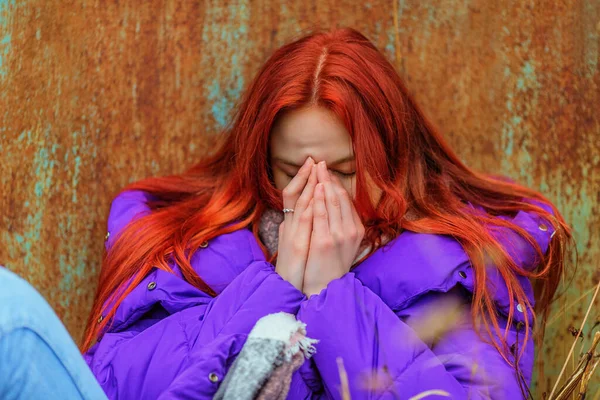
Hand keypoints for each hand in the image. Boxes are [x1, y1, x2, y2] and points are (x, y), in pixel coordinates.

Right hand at [275, 157, 317, 290]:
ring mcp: (292, 234)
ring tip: (313, 167)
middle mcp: (289, 227)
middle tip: (313, 159)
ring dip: (306, 184)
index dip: (302, 179)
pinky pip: (304, 219)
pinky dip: (310, 204)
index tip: (311, 164)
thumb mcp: (296, 245)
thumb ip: (299, 229)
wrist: (291, 290)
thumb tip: (304, 215)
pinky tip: (315, 192)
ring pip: (299, 203)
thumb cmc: (297, 270)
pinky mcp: (296, 243)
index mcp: (291, 226)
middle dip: (305, 176)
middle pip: (295, 195)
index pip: (294, 196)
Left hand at [302, 161, 364, 296]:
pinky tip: (314, 187)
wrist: (324, 288)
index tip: (327, 172)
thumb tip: (335, 208)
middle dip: (330, 178)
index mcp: (356, 230)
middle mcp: (351, 231)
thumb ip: (342, 226)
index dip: (336, 184)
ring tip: (317, 169)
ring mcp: (339, 235)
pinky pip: (322, 215)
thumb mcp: (343, 245)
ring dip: (325, 183)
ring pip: (333, 203)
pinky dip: (318, 199)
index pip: (347, 201)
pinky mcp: (325, 241)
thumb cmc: (330, 266)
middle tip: (321, 163)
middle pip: (341, 198)